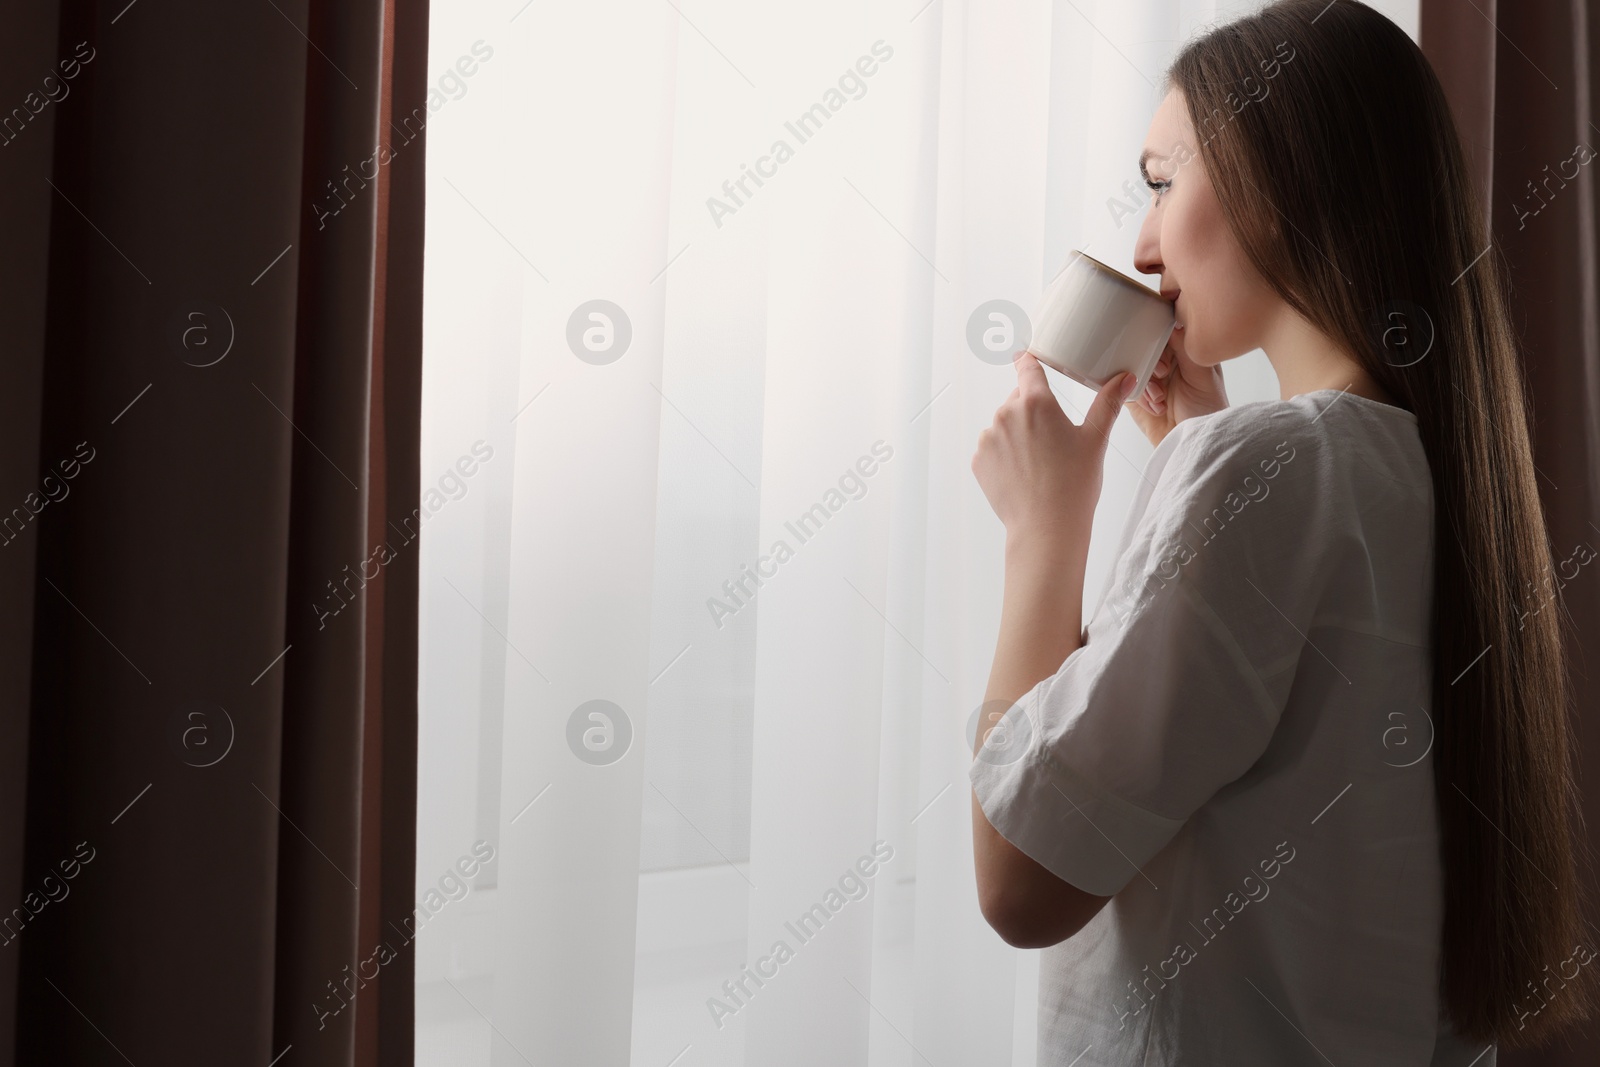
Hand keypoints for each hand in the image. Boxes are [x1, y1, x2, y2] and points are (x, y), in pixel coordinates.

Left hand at [971, 352, 1135, 548]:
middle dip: (1033, 412)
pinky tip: (1023, 473)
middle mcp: (1006, 414)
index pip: (1027, 368)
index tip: (1026, 356)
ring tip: (1039, 462)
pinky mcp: (978, 460)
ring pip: (1004, 426)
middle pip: (1018, 400)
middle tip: (1054, 440)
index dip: (1029, 361)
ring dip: (1017, 435)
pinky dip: (1004, 456)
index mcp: (1036, 402)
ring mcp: (988, 438)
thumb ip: (1108, 404)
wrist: (1046, 528)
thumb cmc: (1074, 485)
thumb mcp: (1095, 440)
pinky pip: (992, 449)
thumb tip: (1125, 378)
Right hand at [1124, 324, 1228, 447]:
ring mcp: (1148, 379)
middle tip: (1162, 374)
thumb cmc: (1208, 411)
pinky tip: (1157, 407)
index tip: (1162, 349)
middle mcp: (1165, 362)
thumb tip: (1173, 321)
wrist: (1194, 445)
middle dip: (1152, 362)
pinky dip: (1139, 397)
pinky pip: (1124, 387)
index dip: (1160, 335)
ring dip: (1147, 383)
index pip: (1165, 330)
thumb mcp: (1203, 377)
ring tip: (1161, 398)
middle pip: (1144, 347)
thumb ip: (1186, 349)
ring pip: (1132, 367)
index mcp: (1184, 351)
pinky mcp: (1135, 397)